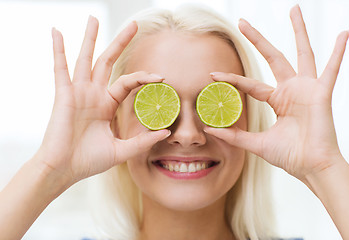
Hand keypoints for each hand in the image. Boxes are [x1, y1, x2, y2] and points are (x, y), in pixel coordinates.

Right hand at [37, 16, 169, 186]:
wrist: (65, 170)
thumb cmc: (89, 161)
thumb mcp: (121, 151)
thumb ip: (142, 141)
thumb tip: (166, 133)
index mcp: (106, 105)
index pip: (128, 83)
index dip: (143, 77)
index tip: (161, 76)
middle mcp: (94, 94)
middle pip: (109, 62)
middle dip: (120, 43)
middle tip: (134, 25)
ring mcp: (78, 92)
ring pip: (86, 59)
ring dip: (90, 38)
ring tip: (94, 18)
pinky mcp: (64, 95)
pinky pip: (60, 69)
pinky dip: (58, 50)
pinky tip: (57, 32)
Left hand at [205, 5, 348, 181]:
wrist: (311, 168)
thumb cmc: (290, 156)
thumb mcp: (257, 143)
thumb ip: (235, 136)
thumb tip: (210, 129)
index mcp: (278, 100)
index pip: (251, 84)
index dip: (232, 79)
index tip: (212, 76)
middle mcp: (291, 90)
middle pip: (273, 57)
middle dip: (258, 40)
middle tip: (242, 21)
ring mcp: (307, 89)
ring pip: (302, 54)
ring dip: (299, 31)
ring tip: (294, 9)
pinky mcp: (321, 93)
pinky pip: (332, 70)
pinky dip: (339, 52)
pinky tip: (344, 34)